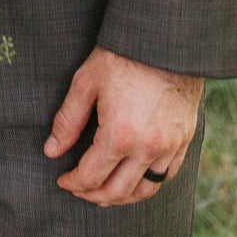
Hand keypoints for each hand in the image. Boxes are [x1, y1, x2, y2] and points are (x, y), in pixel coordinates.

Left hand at [44, 46, 202, 206]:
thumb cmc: (122, 56)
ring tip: (105, 192)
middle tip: (79, 190)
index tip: (63, 179)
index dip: (73, 183)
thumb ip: (68, 120)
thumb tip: (51, 150)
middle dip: (94, 195)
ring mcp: (170, 146)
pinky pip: (167, 175)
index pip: (92, 176)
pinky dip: (148, 184)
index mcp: (120, 135)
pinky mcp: (185, 139)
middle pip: (118, 191)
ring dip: (122, 197)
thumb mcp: (86, 82)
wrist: (165, 40)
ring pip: (146, 190)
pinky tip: (135, 178)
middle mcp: (148, 148)